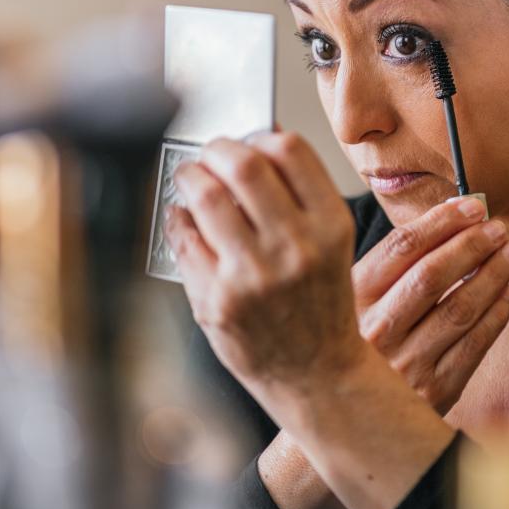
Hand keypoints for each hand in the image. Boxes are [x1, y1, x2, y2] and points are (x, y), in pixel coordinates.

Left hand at [165, 133, 364, 394]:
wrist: (315, 374)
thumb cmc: (319, 305)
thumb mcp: (330, 245)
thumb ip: (302, 195)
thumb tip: (258, 140)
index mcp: (330, 227)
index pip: (289, 151)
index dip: (260, 135)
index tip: (248, 141)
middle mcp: (295, 248)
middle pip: (243, 166)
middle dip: (217, 150)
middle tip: (210, 155)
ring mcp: (253, 276)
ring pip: (206, 197)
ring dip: (190, 178)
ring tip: (190, 180)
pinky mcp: (217, 300)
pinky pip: (183, 238)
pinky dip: (177, 218)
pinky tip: (183, 218)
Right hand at [353, 197, 508, 413]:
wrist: (351, 407)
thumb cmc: (364, 337)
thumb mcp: (361, 296)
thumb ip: (397, 261)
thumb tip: (453, 213)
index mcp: (353, 299)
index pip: (401, 248)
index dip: (442, 222)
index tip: (471, 206)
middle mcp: (375, 332)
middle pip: (432, 275)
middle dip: (472, 245)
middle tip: (497, 228)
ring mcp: (405, 364)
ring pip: (460, 309)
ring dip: (493, 275)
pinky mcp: (434, 391)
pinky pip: (475, 345)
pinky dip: (496, 314)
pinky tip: (505, 293)